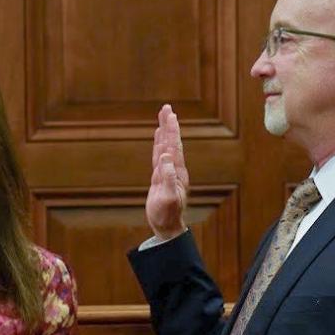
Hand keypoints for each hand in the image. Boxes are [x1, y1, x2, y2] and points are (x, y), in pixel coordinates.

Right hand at [146, 104, 189, 240]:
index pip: (174, 146)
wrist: (167, 226)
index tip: (170, 115)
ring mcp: (168, 172)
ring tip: (163, 116)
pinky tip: (158, 138)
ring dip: (164, 132)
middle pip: (171, 142)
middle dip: (169, 125)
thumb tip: (166, 157)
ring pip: (165, 147)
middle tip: (166, 108)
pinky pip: (159, 156)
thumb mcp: (167, 197)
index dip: (171, 130)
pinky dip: (158, 144)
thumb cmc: (167, 214)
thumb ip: (167, 177)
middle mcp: (174, 169)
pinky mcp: (160, 177)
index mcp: (176, 171)